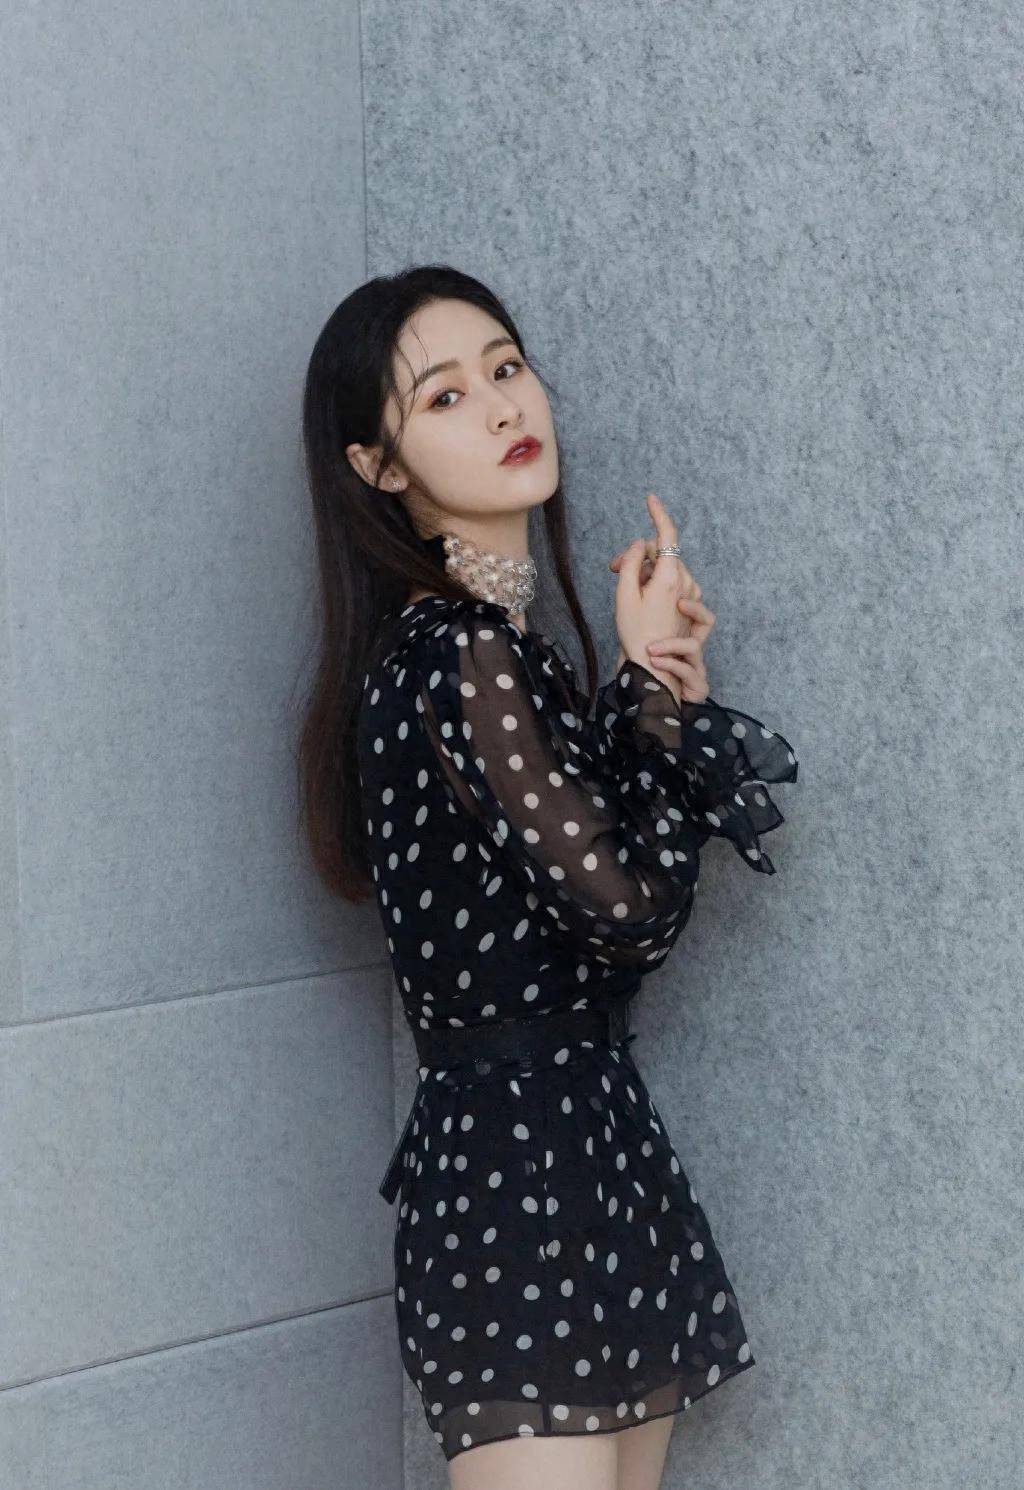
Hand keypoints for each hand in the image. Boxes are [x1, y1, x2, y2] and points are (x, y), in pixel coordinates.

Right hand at [608, 493, 712, 701]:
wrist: (652, 668)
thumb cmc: (635, 633)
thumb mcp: (624, 594)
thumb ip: (631, 562)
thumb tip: (640, 544)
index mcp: (670, 577)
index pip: (667, 535)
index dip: (658, 514)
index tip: (650, 499)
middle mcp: (686, 583)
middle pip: (660, 555)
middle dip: (637, 558)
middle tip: (612, 571)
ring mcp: (691, 596)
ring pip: (666, 569)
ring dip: (646, 574)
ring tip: (628, 594)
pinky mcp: (692, 608)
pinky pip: (674, 584)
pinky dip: (658, 586)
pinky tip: (646, 601)